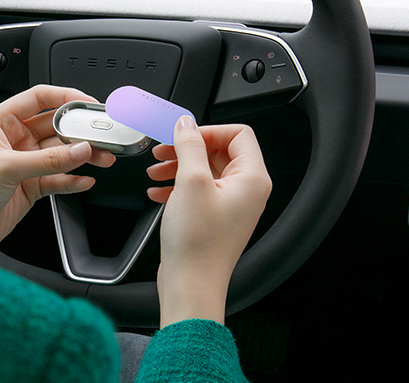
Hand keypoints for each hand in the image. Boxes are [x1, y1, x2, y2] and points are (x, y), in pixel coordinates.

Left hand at [0, 85, 114, 257]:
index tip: (88, 104)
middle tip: (102, 136)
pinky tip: (86, 180)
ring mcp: (24, 163)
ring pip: (61, 153)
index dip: (65, 97)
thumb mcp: (6, 168)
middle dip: (80, 131)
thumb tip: (80, 149)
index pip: (38, 98)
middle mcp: (14, 139)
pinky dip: (73, 179)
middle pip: (56, 126)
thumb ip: (48, 159)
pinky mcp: (31, 186)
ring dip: (83, 156)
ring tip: (103, 158)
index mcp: (0, 122)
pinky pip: (59, 178)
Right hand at [146, 117, 270, 327]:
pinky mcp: (214, 218)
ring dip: (178, 166)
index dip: (208, 130)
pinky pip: (197, 190)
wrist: (191, 285)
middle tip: (163, 150)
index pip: (238, 133)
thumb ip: (189, 145)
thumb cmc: (198, 244)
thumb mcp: (190, 182)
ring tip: (156, 172)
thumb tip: (186, 124)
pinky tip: (158, 192)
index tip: (183, 135)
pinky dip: (177, 186)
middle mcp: (246, 190)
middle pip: (219, 150)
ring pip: (205, 169)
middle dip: (187, 148)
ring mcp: (231, 205)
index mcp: (252, 178)